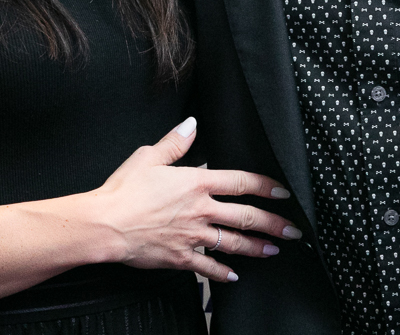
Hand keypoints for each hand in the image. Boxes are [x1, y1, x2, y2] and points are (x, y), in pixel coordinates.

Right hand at [86, 117, 300, 283]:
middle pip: (246, 217)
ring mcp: (193, 236)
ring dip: (257, 248)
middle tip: (293, 230)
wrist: (106, 224)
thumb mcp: (148, 157)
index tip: (283, 192)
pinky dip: (223, 273)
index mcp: (196, 183)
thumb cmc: (124, 190)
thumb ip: (175, 142)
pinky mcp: (180, 258)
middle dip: (274, 223)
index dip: (266, 186)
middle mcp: (200, 210)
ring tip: (273, 251)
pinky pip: (208, 267)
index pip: (242, 182)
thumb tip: (192, 125)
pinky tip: (234, 276)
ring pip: (234, 243)